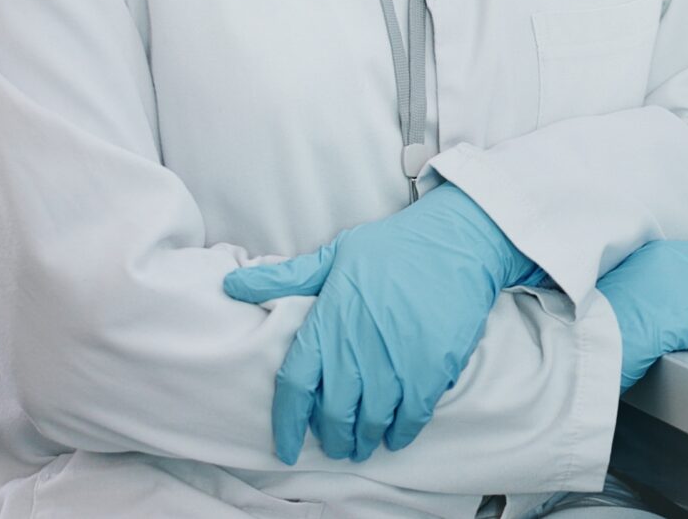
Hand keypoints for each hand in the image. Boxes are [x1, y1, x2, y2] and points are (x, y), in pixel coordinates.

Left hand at [223, 183, 536, 464]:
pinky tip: (396, 436)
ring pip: (372, 421)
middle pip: (334, 414)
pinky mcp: (431, 368)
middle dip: (333, 438)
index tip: (287, 447)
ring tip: (363, 445)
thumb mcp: (334, 254)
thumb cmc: (392, 247)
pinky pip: (411, 416)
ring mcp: (395, 362)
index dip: (287, 424)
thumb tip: (233, 284)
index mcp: (327, 324)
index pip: (294, 386)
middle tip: (336, 446)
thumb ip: (285, 277)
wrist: (454, 240)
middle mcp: (355, 349)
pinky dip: (401, 432)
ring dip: (365, 440)